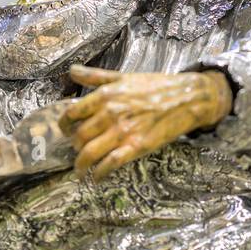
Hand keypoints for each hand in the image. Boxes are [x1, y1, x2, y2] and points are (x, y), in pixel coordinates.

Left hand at [59, 66, 232, 180]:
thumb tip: (72, 71)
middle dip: (74, 147)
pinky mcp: (137, 146)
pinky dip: (99, 174)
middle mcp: (110, 113)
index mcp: (105, 95)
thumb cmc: (155, 86)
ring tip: (80, 171)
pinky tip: (97, 178)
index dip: (63, 125)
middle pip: (79, 137)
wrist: (186, 98)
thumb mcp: (123, 76)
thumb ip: (95, 76)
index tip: (65, 131)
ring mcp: (123, 131)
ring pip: (90, 153)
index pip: (71, 114)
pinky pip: (110, 164)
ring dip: (81, 165)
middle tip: (76, 151)